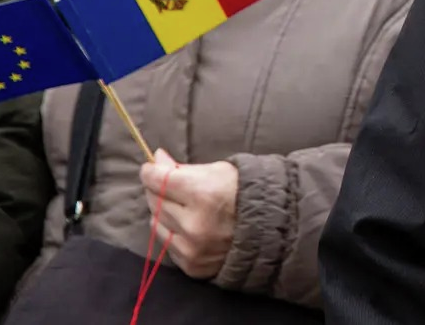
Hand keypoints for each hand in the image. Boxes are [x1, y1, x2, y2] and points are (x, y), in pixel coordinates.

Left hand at [141, 149, 238, 279]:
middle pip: (155, 201)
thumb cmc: (248, 191)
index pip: (159, 180)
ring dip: (163, 212)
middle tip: (167, 184)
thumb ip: (184, 168)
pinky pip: (168, 245)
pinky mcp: (192, 265)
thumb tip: (156, 160)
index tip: (149, 168)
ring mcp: (192, 248)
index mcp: (203, 193)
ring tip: (180, 206)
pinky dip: (173, 233)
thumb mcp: (220, 170)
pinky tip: (188, 225)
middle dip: (158, 190)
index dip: (151, 171)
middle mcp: (194, 224)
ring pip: (156, 224)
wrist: (275, 227)